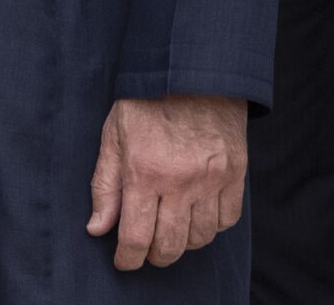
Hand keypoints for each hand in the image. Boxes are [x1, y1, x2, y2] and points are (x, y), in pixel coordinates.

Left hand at [87, 95, 246, 268]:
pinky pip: (226, 221)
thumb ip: (105, 185)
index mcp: (144, 171)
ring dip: (182, 242)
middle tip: (145, 249)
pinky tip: (195, 214)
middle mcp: (181, 181)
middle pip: (170, 245)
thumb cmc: (146, 102)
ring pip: (200, 238)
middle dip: (154, 255)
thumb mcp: (113, 136)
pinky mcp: (236, 175)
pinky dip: (210, 226)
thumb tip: (98, 228)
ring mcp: (212, 180)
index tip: (123, 262)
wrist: (193, 73)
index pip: (135, 235)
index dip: (127, 258)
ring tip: (169, 229)